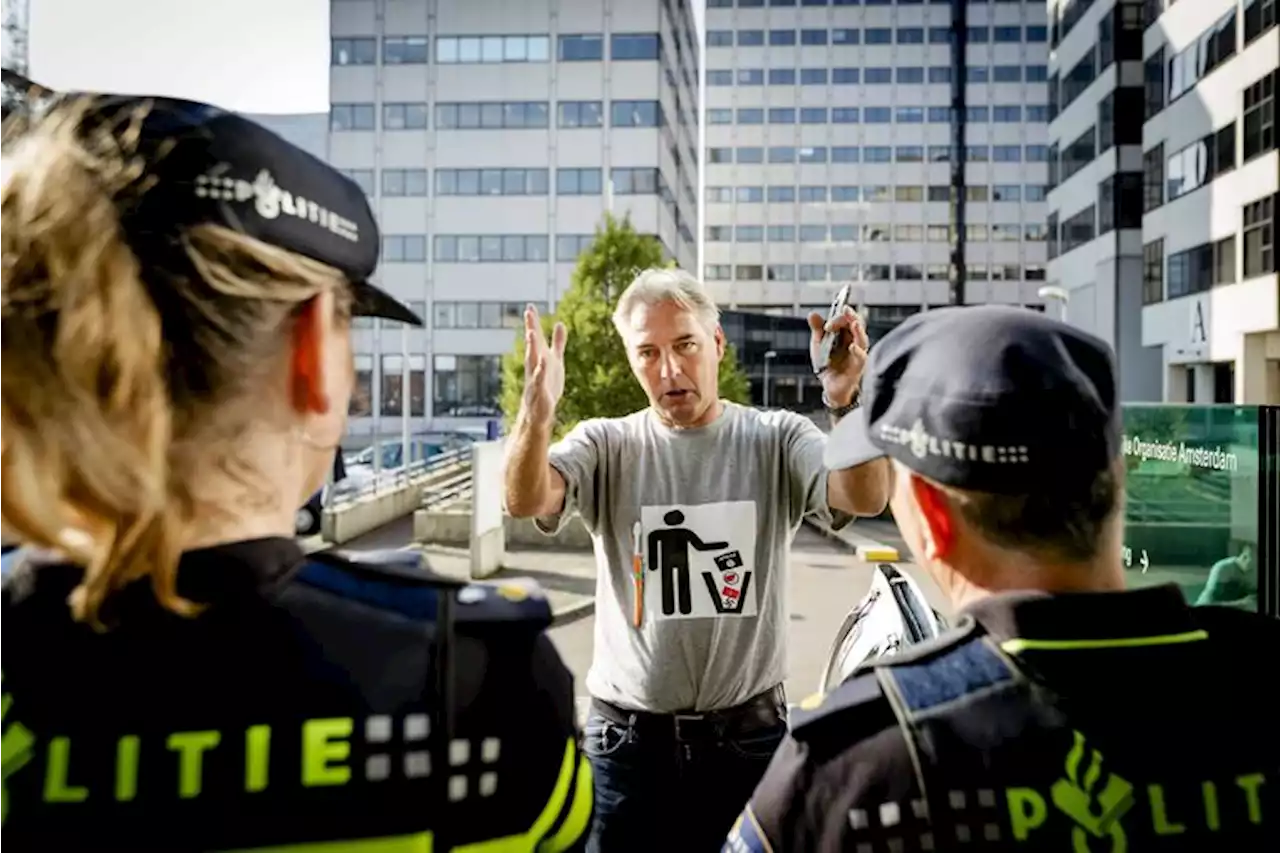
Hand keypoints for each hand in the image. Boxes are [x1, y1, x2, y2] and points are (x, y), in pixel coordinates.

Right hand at [521, 303, 566, 424]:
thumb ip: (557, 342)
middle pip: (533, 344)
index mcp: (539, 357)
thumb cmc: (546, 385)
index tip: (530, 306)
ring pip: (532, 360)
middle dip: (531, 328)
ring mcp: (535, 378)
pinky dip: (541, 371)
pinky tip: (543, 361)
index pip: (536, 338)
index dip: (534, 322)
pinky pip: (539, 380)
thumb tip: (560, 323)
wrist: (539, 413)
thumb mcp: (555, 361)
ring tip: (531, 332)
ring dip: (531, 346)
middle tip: (528, 312)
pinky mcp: (539, 392)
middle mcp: (535, 365)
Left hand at [808, 305, 868, 407]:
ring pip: (863, 339)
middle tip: (845, 310)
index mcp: (845, 334)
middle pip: (857, 325)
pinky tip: (851, 346)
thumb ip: (817, 329)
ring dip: (858, 330)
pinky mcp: (858, 367)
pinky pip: (861, 357)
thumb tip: (813, 314)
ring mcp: (857, 354)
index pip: (846, 319)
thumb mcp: (819, 344)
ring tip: (853, 322)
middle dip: (851, 316)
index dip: (838, 317)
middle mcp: (854, 342)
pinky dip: (857, 351)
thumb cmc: (828, 365)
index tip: (827, 324)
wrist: (829, 387)